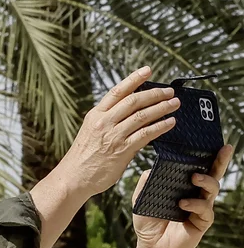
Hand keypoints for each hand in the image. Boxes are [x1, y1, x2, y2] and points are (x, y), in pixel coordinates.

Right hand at [54, 68, 180, 196]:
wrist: (74, 177)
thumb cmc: (83, 157)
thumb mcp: (91, 132)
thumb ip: (109, 122)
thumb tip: (131, 115)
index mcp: (96, 115)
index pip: (118, 91)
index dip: (134, 79)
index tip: (147, 70)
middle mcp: (104, 122)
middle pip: (134, 101)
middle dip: (155, 94)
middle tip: (170, 91)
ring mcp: (113, 135)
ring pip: (142, 115)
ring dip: (162, 108)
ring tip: (174, 104)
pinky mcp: (122, 149)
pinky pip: (146, 134)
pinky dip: (160, 126)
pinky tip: (170, 123)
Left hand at [132, 144, 231, 247]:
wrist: (150, 246)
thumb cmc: (149, 220)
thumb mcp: (142, 198)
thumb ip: (146, 182)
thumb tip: (152, 167)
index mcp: (184, 185)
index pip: (198, 167)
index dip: (206, 155)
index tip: (212, 141)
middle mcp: (196, 193)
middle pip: (213, 174)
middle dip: (220, 161)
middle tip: (225, 148)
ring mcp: (201, 207)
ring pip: (212, 190)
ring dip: (206, 181)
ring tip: (195, 177)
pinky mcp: (202, 222)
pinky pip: (205, 211)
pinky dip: (195, 205)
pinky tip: (184, 203)